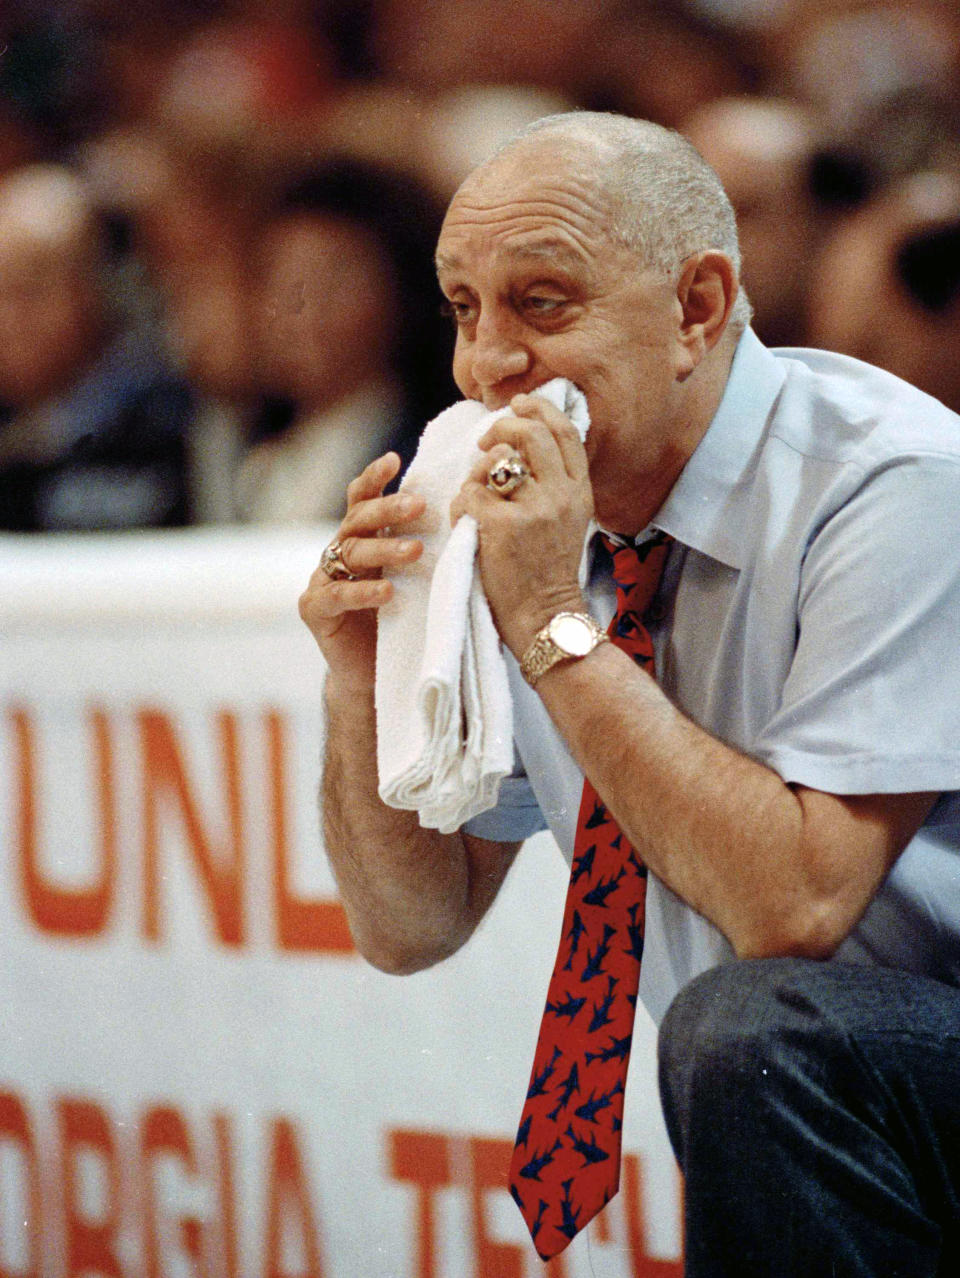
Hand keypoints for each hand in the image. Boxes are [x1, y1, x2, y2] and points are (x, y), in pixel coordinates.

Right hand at [299, 452, 425, 692]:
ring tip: (416, 550)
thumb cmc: (405, 623)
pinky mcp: (315, 610)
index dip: (375, 478)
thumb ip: (430, 552)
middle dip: (388, 510)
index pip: (363, 500)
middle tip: (419, 505)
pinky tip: (387, 592)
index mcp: (362, 539)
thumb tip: (474, 518)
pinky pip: (336, 595)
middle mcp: (338, 553)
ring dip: (384, 548)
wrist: (376, 677)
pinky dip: (363, 592)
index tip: (396, 460)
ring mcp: (322, 579)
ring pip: (350, 552)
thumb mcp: (420, 582)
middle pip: (357, 519)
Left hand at [450, 393, 593, 657]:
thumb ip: (556, 483)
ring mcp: (532, 509)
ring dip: (477, 473)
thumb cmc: (549, 571)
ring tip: (476, 495)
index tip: (520, 404)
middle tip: (487, 441)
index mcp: (580, 491)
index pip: (565, 431)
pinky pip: (469, 494)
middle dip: (503, 426)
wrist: (545, 617)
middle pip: (530, 433)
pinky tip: (466, 524)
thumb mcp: (569, 520)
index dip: (539, 409)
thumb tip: (524, 442)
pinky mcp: (502, 526)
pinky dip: (460, 505)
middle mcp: (561, 494)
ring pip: (495, 462)